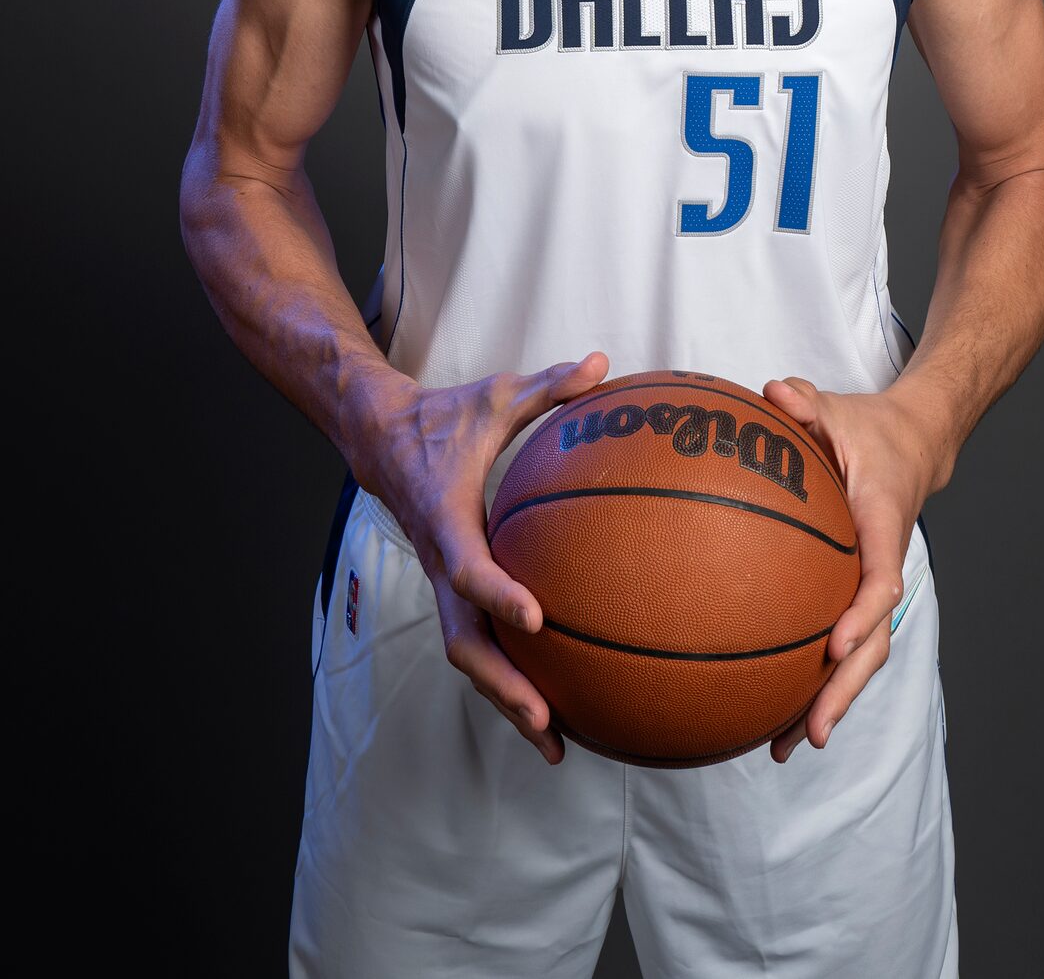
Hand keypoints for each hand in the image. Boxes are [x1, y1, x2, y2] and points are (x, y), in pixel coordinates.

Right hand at [369, 351, 609, 764]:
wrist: (378, 437)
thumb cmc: (443, 417)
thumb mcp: (495, 396)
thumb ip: (548, 385)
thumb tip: (601, 363)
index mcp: (445, 519)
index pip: (469, 567)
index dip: (498, 595)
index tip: (538, 618)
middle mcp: (440, 562)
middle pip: (463, 641)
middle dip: (503, 684)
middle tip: (548, 720)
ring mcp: (443, 584)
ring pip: (469, 656)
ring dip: (507, 700)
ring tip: (557, 744)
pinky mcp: (453, 591)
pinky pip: (479, 643)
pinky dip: (510, 677)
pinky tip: (559, 706)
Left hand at [759, 376, 936, 762]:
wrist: (912, 443)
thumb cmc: (867, 429)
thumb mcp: (835, 406)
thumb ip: (806, 402)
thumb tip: (775, 393)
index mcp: (883, 525)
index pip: (879, 579)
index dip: (862, 615)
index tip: (834, 646)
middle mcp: (883, 565)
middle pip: (873, 642)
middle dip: (843, 691)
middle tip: (809, 731)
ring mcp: (871, 586)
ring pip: (859, 656)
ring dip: (828, 702)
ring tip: (783, 745)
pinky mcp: (854, 594)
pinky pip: (837, 644)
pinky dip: (813, 681)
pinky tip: (769, 709)